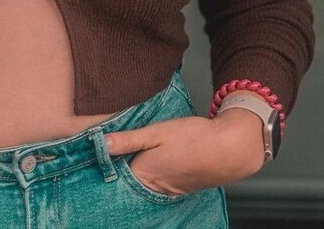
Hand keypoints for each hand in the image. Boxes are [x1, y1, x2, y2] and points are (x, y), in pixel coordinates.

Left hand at [106, 110, 266, 196]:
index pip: (116, 176)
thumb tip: (102, 144)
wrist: (229, 148)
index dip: (105, 166)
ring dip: (134, 175)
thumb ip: (129, 139)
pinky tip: (150, 165)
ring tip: (126, 160)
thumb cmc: (193, 137)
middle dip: (118, 173)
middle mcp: (155, 188)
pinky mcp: (179, 189)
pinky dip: (150, 178)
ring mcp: (169, 191)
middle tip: (107, 159)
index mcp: (145, 174)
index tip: (93, 158)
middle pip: (129, 184)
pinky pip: (158, 187)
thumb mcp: (157, 131)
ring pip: (143, 186)